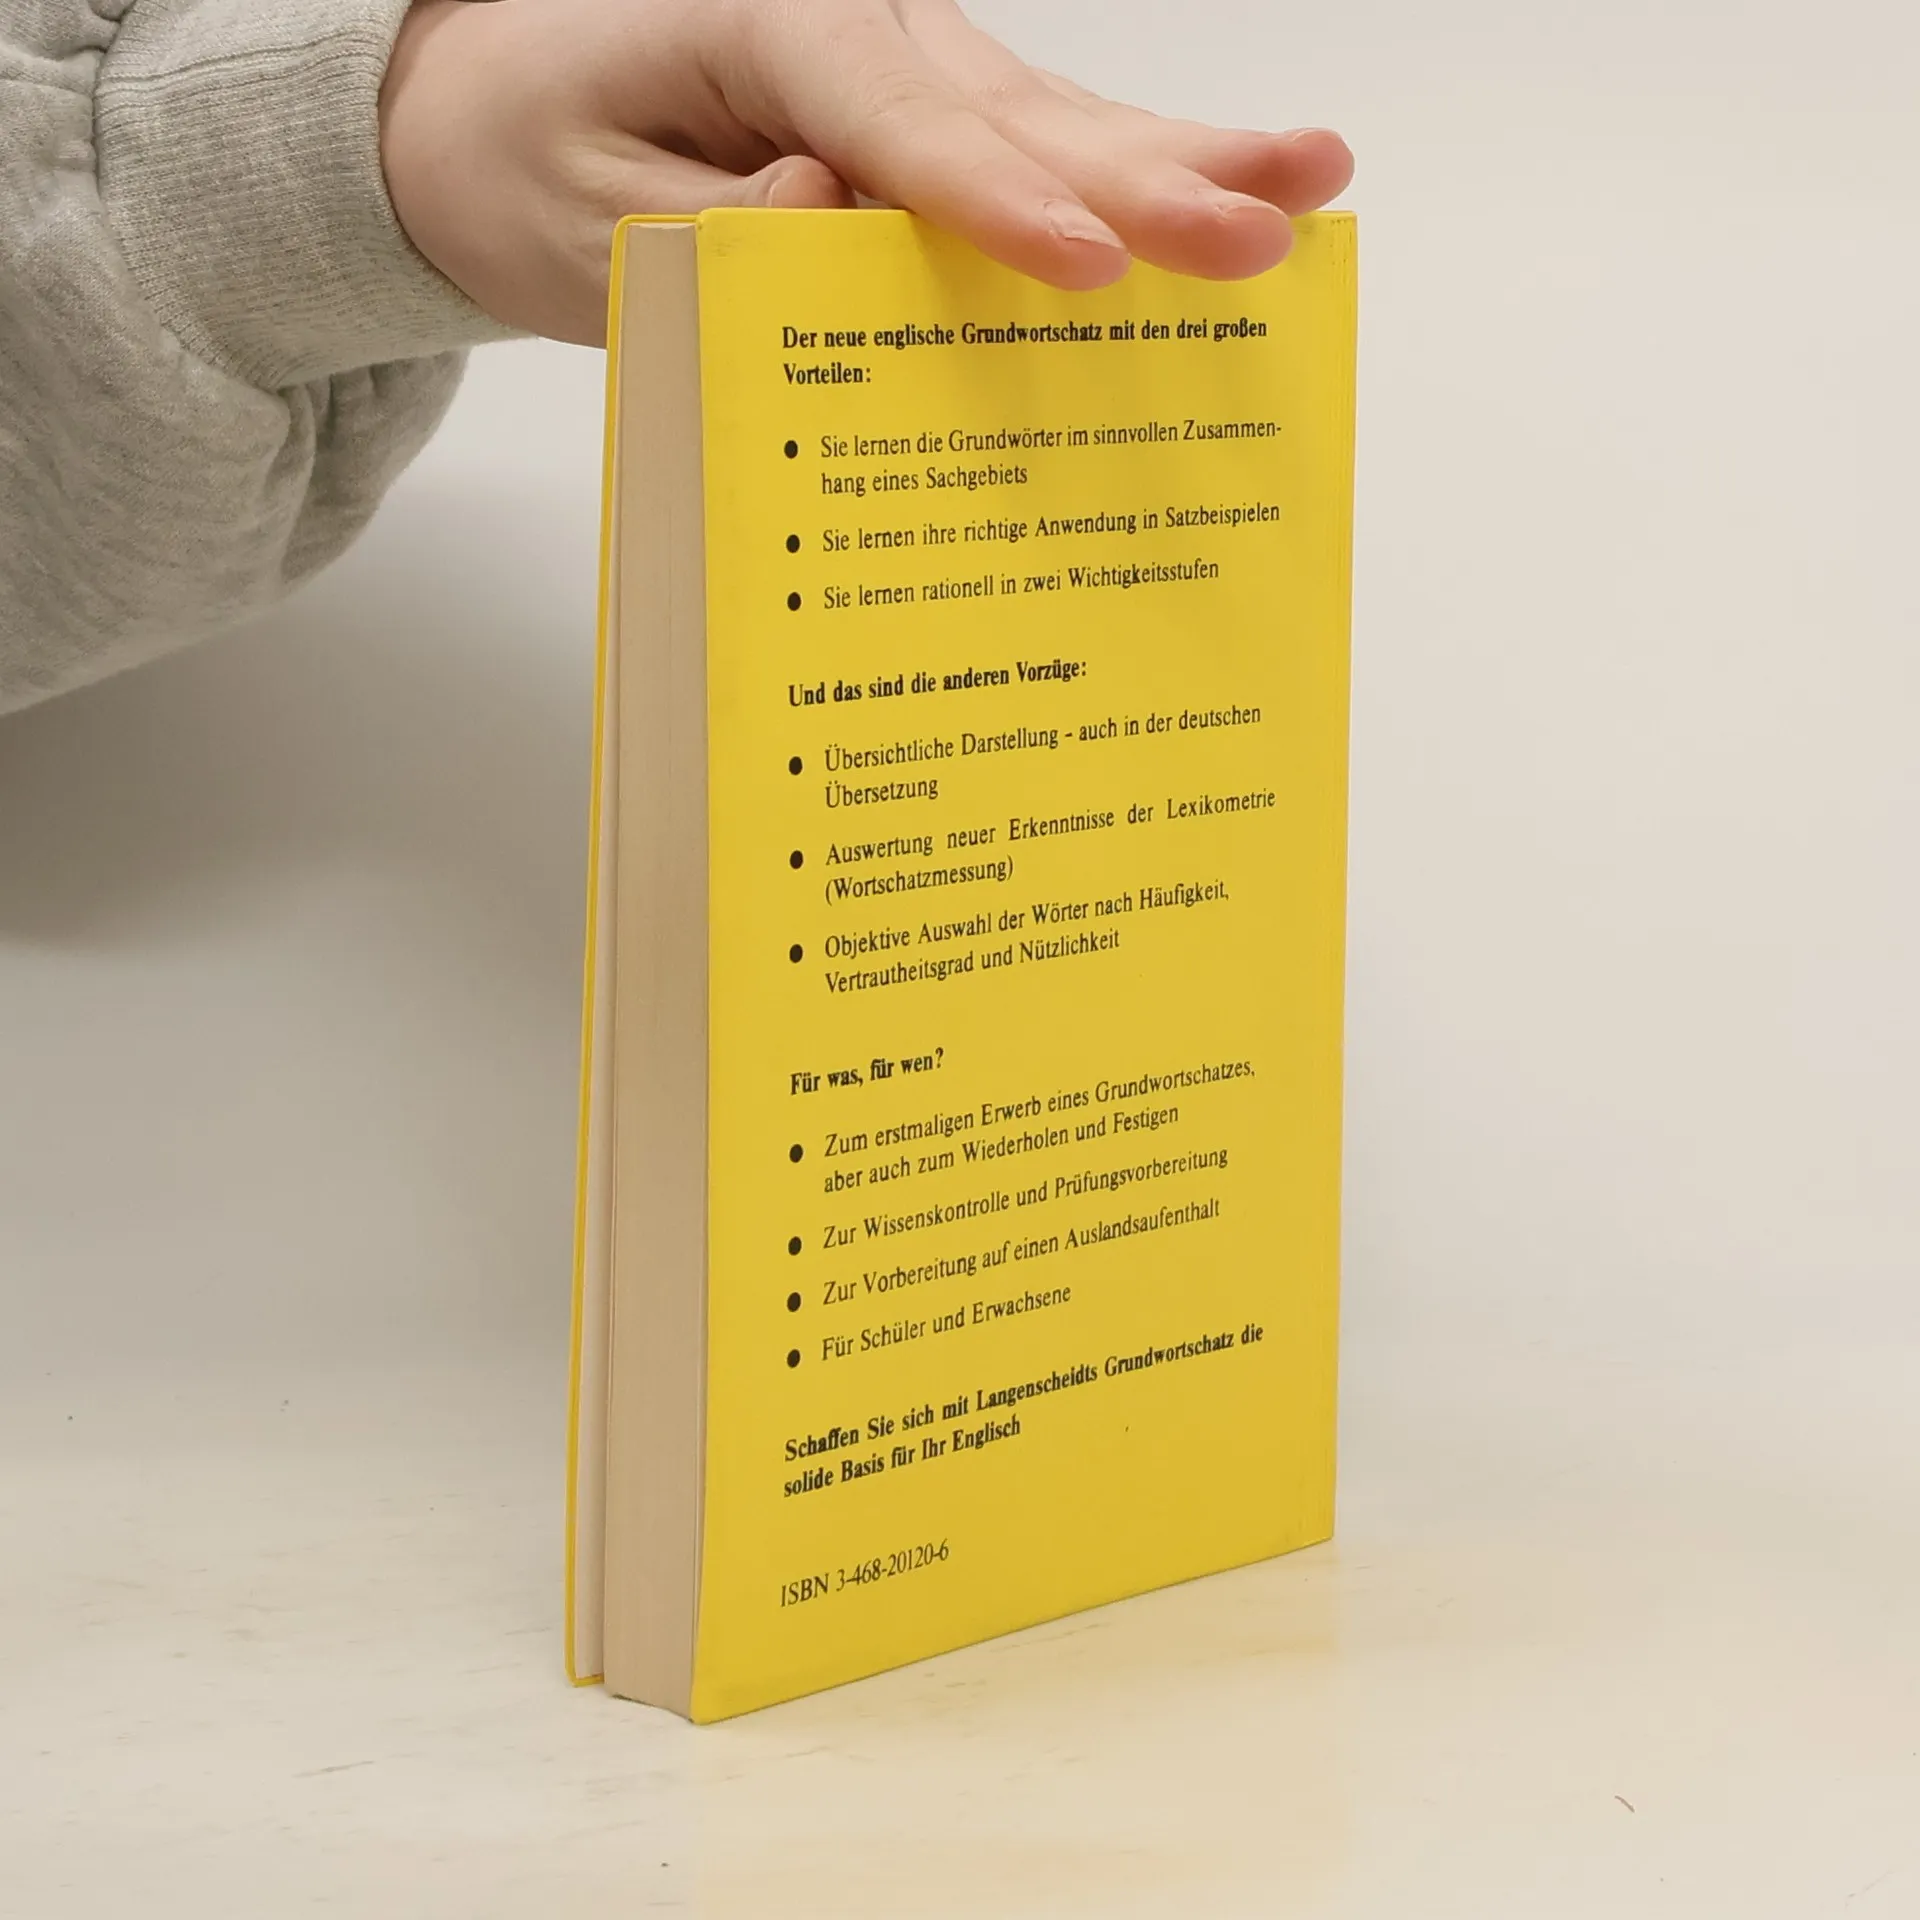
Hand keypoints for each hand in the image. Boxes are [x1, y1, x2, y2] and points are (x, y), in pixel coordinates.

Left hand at [380, 0, 1354, 345]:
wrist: (507, 104)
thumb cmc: (536, 154)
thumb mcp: (582, 217)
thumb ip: (709, 229)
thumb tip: (833, 216)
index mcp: (759, 22)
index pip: (897, 125)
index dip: (998, 204)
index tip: (1088, 267)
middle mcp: (858, 25)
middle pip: (1019, 112)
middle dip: (1146, 182)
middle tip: (1264, 226)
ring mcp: (908, 65)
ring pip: (1058, 120)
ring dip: (1182, 164)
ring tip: (1311, 181)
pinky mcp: (932, 115)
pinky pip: (1042, 149)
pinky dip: (1133, 180)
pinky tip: (1234, 188)